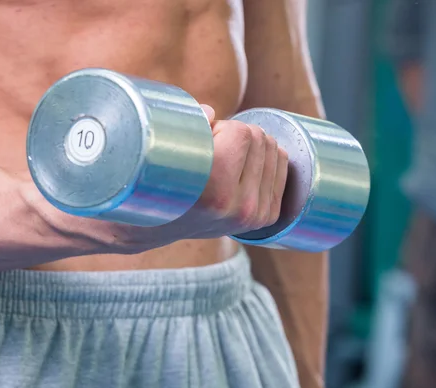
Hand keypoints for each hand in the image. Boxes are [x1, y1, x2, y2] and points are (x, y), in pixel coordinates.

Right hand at [114, 104, 288, 251]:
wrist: (154, 227)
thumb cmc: (155, 181)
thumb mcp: (163, 152)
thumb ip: (189, 126)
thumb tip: (212, 113)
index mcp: (217, 192)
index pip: (242, 133)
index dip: (220, 128)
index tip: (203, 141)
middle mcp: (240, 208)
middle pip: (261, 139)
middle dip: (237, 134)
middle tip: (213, 150)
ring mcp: (255, 215)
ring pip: (275, 151)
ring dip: (251, 146)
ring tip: (224, 161)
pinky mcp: (266, 218)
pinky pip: (282, 169)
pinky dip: (264, 159)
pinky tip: (242, 167)